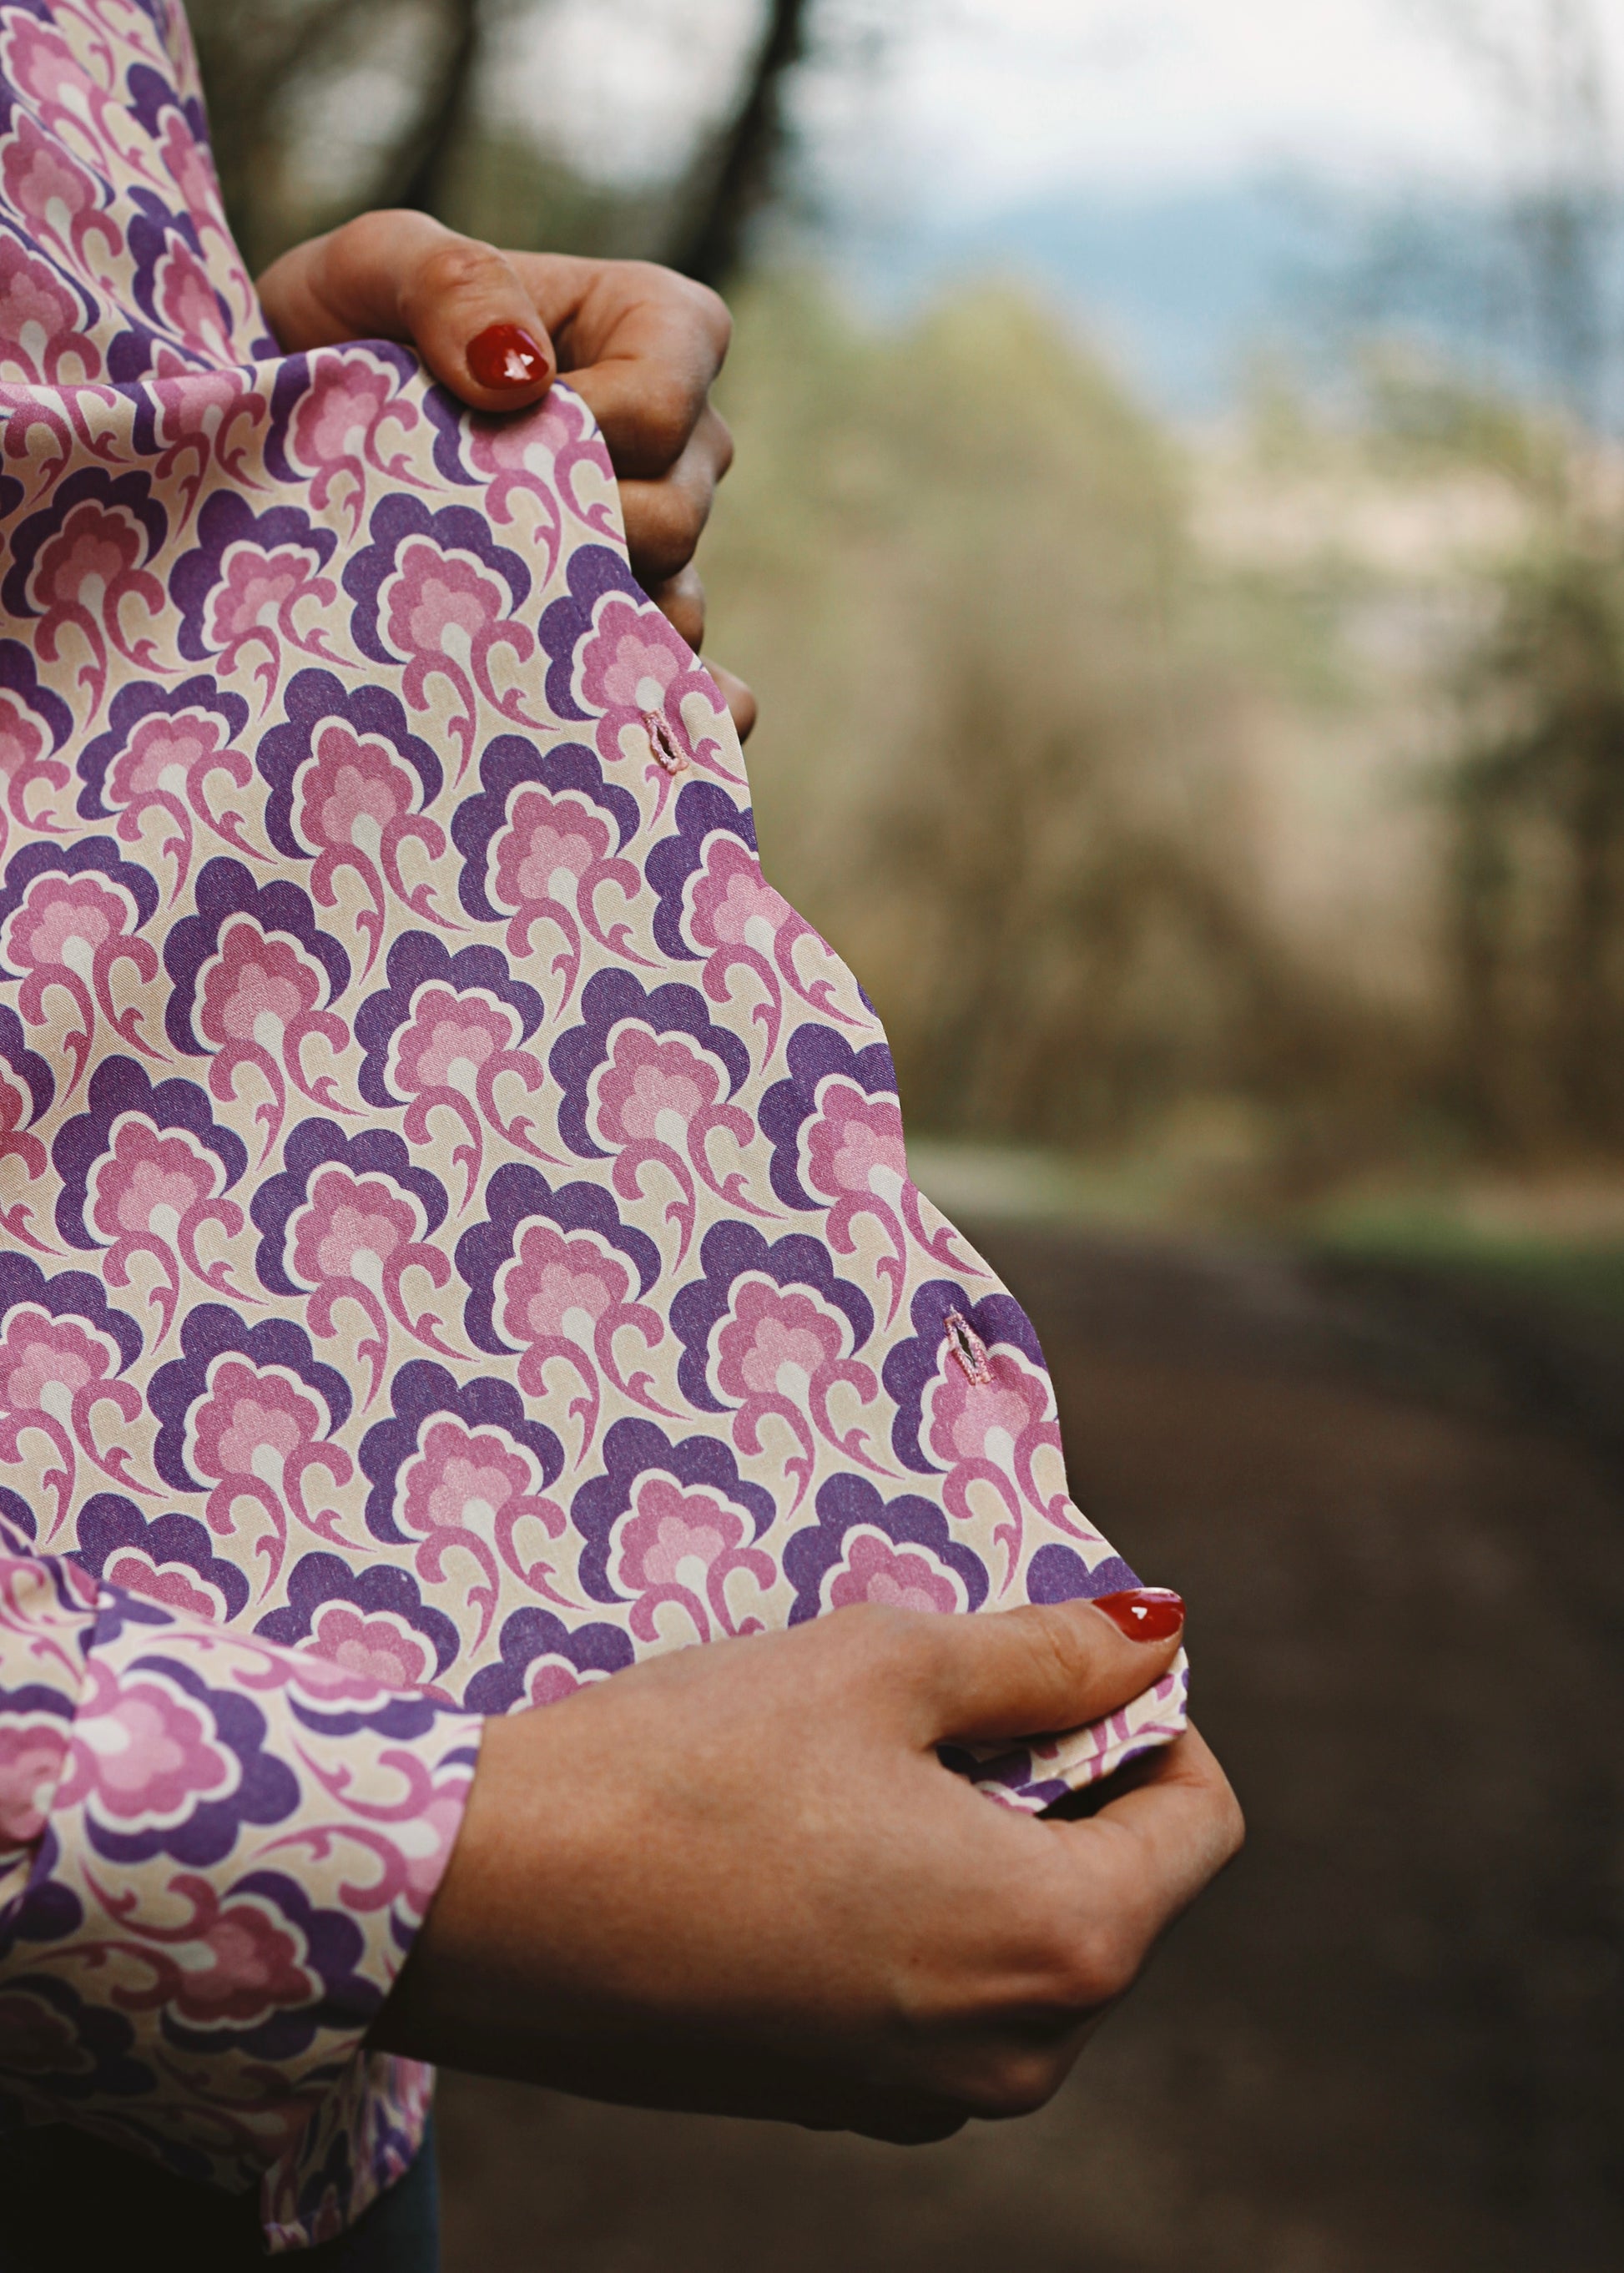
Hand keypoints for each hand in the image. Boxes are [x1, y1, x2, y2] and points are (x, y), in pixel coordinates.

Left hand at [256, 211, 755, 738]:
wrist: (286, 457)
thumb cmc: (341, 339)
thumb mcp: (371, 269)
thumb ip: (448, 280)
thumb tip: (518, 375)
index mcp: (653, 331)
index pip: (670, 396)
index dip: (593, 427)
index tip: (492, 430)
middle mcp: (681, 447)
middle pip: (673, 514)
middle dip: (570, 532)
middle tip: (465, 531)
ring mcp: (664, 554)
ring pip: (675, 609)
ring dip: (584, 624)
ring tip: (487, 616)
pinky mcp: (631, 641)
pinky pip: (696, 695)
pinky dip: (677, 717)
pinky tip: (631, 741)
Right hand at [372, 1594, 1241, 2139]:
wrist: (480, 1900)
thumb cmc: (692, 1764)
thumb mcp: (885, 1665)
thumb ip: (1043, 1654)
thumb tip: (1153, 1630)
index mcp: (1062, 1947)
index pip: (1200, 1819)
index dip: (1149, 1712)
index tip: (1060, 1649)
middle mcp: (1014, 2056)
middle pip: (1115, 1885)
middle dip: (1059, 1773)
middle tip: (942, 1684)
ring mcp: (915, 2094)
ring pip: (1019, 1938)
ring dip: (982, 1834)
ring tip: (861, 1749)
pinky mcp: (826, 2094)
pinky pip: (931, 1987)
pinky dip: (913, 1900)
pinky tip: (805, 1827)